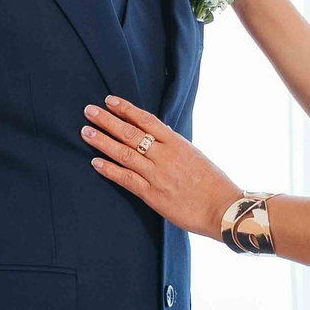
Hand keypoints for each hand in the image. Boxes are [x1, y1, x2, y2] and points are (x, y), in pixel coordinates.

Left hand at [83, 96, 238, 237]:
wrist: (223, 209)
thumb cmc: (213, 184)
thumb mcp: (196, 157)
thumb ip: (175, 148)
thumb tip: (157, 140)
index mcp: (178, 143)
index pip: (147, 120)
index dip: (127, 109)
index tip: (110, 101)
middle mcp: (165, 156)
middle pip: (131, 133)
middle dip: (108, 120)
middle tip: (89, 110)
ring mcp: (158, 175)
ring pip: (124, 153)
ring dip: (103, 141)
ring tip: (86, 132)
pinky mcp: (153, 195)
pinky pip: (126, 179)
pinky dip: (109, 170)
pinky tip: (95, 162)